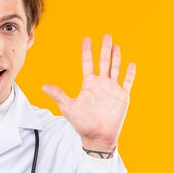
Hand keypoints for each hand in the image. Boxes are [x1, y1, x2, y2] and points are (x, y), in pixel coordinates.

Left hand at [42, 34, 135, 152]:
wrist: (97, 137)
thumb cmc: (82, 124)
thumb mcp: (68, 107)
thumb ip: (58, 95)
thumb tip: (43, 86)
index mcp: (89, 85)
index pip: (87, 63)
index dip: (87, 51)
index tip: (86, 39)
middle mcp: (101, 84)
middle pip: (104, 62)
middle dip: (105, 49)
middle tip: (106, 36)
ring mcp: (113, 89)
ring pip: (115, 68)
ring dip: (116, 57)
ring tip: (116, 45)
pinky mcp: (122, 96)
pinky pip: (127, 82)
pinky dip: (130, 73)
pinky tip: (131, 63)